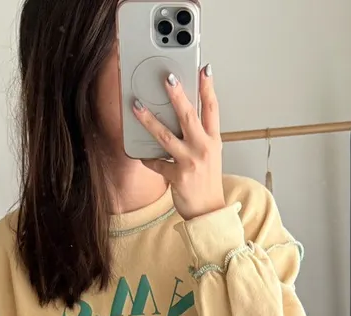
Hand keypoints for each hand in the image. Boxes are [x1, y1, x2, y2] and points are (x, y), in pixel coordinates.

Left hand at [133, 65, 224, 221]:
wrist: (208, 212)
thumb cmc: (207, 182)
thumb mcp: (211, 155)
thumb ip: (201, 135)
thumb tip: (183, 115)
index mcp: (213, 140)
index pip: (212, 108)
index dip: (208, 87)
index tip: (203, 68)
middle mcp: (203, 148)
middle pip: (189, 115)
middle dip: (177, 95)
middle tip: (167, 78)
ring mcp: (190, 162)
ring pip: (166, 136)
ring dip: (149, 120)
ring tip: (137, 107)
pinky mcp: (177, 176)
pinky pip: (157, 163)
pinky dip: (147, 159)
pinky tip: (140, 154)